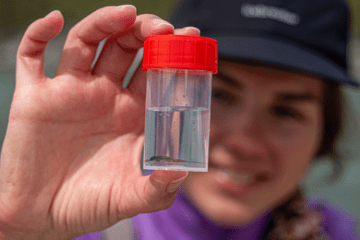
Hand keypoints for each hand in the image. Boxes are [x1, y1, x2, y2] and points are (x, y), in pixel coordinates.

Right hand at [0, 6, 198, 239]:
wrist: (41, 217)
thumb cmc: (89, 206)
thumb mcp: (131, 198)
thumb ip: (159, 187)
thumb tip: (184, 170)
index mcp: (132, 114)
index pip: (156, 72)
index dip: (173, 53)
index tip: (190, 37)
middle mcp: (104, 96)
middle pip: (126, 48)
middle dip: (145, 32)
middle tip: (161, 28)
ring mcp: (70, 92)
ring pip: (88, 42)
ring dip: (105, 23)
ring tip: (126, 13)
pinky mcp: (35, 96)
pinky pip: (32, 56)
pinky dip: (38, 34)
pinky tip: (53, 20)